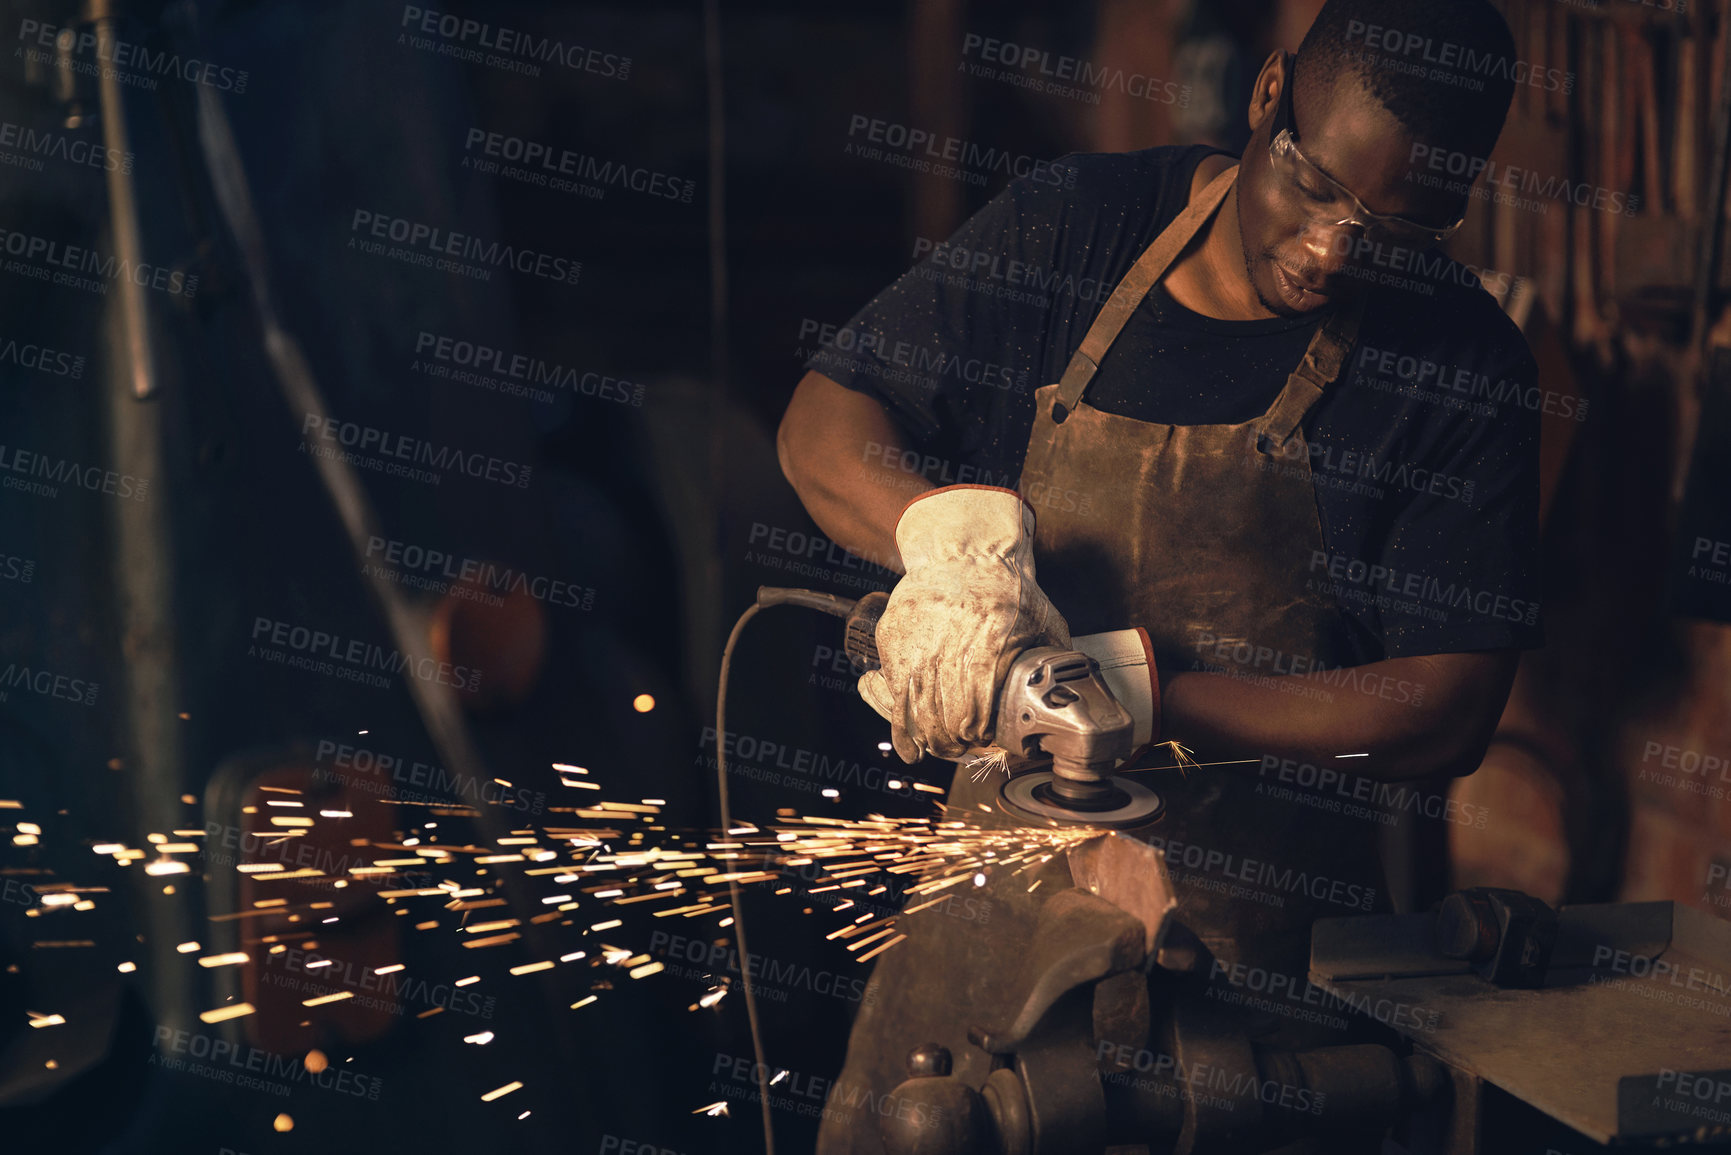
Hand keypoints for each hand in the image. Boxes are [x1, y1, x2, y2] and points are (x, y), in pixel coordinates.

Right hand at [857, 486, 1069, 761]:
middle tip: (962, 749)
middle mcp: (946, 648)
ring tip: (939, 749)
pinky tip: (909, 746)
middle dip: (954, 743)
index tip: (986, 742)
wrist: (963, 550)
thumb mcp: (1042, 619)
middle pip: (945, 718)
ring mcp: (914, 645)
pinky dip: (901, 725)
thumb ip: (1053, 659)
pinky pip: (894, 694)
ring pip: (917, 711)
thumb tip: (1068, 695)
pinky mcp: (892, 641)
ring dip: (929, 738)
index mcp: (988, 647)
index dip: (980, 736)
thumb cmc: (1005, 586)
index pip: (977, 712)